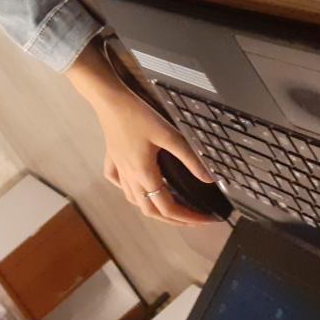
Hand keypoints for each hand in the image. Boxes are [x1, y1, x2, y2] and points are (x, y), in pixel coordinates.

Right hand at [93, 87, 217, 225]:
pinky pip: (118, 183)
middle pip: (151, 211)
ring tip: (170, 207)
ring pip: (134, 200)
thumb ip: (190, 158)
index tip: (207, 219)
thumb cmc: (137, 115)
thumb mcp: (169, 135)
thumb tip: (210, 179)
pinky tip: (136, 187)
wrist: (110, 100)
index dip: (190, 218)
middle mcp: (130, 177)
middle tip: (193, 218)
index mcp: (144, 174)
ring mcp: (118, 169)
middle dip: (174, 220)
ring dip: (153, 209)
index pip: (169, 208)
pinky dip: (128, 191)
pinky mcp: (111, 158)